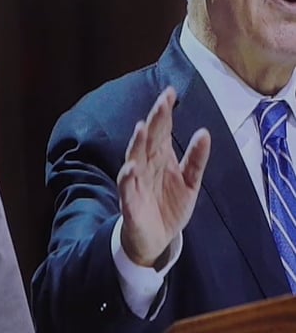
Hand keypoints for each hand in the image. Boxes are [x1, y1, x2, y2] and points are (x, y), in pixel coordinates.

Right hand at [117, 87, 210, 266]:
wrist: (156, 240)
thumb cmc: (169, 207)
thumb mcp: (190, 182)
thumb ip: (196, 160)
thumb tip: (204, 133)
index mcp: (160, 158)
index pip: (161, 131)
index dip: (165, 112)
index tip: (170, 92)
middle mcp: (145, 166)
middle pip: (149, 140)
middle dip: (155, 121)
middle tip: (162, 103)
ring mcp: (136, 183)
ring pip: (134, 159)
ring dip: (136, 144)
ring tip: (142, 128)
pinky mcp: (130, 203)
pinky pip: (127, 189)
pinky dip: (127, 178)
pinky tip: (130, 168)